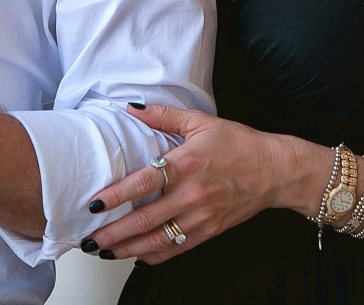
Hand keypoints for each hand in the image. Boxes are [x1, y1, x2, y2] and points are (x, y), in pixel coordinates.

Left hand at [83, 105, 291, 263]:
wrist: (275, 170)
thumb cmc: (239, 144)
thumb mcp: (201, 122)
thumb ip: (163, 115)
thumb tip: (131, 108)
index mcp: (187, 164)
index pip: (143, 182)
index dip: (116, 195)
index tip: (94, 204)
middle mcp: (192, 194)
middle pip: (145, 219)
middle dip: (113, 232)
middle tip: (88, 239)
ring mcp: (201, 216)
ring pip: (157, 239)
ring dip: (127, 248)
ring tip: (104, 251)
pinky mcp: (209, 231)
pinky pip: (176, 249)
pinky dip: (154, 255)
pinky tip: (135, 255)